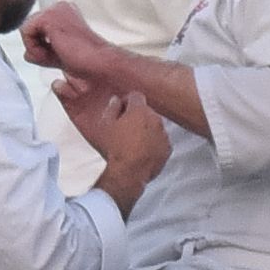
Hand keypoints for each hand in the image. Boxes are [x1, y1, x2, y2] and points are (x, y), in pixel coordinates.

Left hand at [18, 3, 113, 79]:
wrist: (97, 63)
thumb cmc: (84, 62)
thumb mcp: (58, 55)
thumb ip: (42, 50)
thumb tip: (26, 53)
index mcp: (64, 13)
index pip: (38, 28)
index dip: (43, 47)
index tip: (61, 56)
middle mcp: (59, 7)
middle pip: (30, 28)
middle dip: (38, 47)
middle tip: (59, 56)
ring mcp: (54, 9)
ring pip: (26, 30)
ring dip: (37, 49)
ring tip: (57, 54)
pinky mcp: (48, 16)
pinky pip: (25, 32)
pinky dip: (34, 48)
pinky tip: (54, 52)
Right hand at [57, 69, 167, 209]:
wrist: (126, 173)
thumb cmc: (111, 147)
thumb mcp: (102, 125)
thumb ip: (106, 108)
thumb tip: (106, 97)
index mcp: (139, 110)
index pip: (135, 96)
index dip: (127, 103)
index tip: (121, 111)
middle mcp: (155, 118)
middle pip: (146, 111)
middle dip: (138, 116)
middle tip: (125, 128)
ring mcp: (163, 135)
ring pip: (155, 126)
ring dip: (147, 130)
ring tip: (132, 142)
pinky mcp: (167, 150)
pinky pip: (161, 142)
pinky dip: (154, 144)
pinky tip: (142, 152)